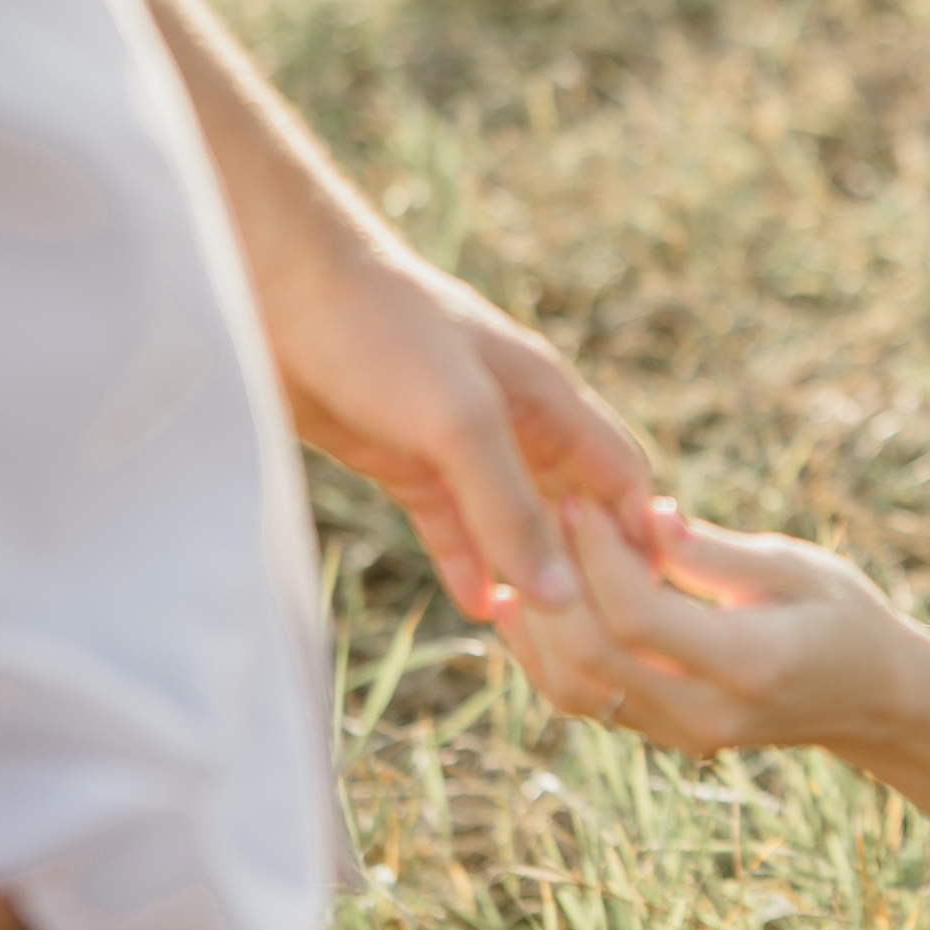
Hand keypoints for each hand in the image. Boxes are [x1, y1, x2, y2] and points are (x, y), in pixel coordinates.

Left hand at [266, 240, 650, 617]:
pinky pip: (451, 524)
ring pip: (510, 522)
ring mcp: (455, 442)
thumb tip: (566, 593)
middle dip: (588, 565)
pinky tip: (480, 607)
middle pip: (572, 505)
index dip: (642, 535)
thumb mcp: (459, 422)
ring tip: (543, 640)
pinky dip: (468, 565)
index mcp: (547, 397)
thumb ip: (509, 507)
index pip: (621, 477)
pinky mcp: (402, 459)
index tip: (658, 603)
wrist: (271, 286)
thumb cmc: (380, 330)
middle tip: (600, 642)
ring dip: (526, 572)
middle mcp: (513, 420)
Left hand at [496, 496, 927, 757]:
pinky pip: (581, 700)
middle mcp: (705, 714)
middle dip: (558, 579)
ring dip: (540, 619)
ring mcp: (678, 735)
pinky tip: (533, 600)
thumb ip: (713, 551)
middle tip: (552, 516)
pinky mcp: (659, 734)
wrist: (872, 699)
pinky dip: (545, 650)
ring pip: (571, 688)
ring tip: (534, 551)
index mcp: (748, 665)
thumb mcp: (795, 567)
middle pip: (590, 657)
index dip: (598, 556)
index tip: (585, 501)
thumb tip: (644, 515)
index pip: (637, 617)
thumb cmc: (842, 615)